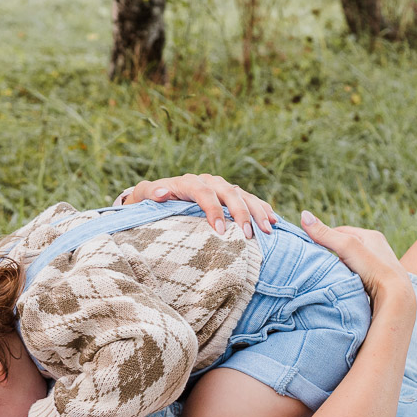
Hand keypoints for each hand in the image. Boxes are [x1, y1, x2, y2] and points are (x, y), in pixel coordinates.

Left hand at [116, 172, 276, 237]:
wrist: (156, 197)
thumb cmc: (148, 201)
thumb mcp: (143, 195)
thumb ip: (149, 192)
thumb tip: (161, 192)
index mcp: (188, 182)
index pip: (204, 193)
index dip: (213, 210)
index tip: (220, 231)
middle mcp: (207, 181)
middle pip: (229, 193)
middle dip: (241, 213)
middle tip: (248, 235)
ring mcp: (221, 187)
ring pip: (243, 195)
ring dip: (257, 211)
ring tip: (268, 229)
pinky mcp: (229, 195)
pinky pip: (249, 199)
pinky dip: (262, 208)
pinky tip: (273, 220)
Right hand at [297, 212, 409, 304]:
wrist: (396, 299)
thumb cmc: (374, 269)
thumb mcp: (347, 247)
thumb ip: (325, 234)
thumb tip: (303, 214)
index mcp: (372, 236)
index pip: (341, 231)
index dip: (324, 237)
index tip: (310, 245)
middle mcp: (378, 249)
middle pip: (346, 247)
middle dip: (331, 253)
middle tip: (315, 261)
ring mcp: (379, 266)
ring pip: (351, 263)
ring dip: (339, 267)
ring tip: (326, 274)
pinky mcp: (379, 282)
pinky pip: (357, 276)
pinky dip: (347, 278)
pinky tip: (341, 285)